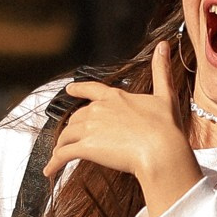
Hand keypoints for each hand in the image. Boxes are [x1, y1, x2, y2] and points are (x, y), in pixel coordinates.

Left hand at [43, 42, 202, 216]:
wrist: (161, 150)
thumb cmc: (166, 127)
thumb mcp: (165, 96)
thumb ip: (161, 71)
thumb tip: (164, 45)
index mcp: (115, 97)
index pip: (91, 89)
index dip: (78, 90)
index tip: (69, 90)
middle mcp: (98, 110)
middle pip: (76, 118)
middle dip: (73, 128)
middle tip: (71, 139)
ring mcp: (90, 128)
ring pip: (66, 135)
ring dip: (62, 146)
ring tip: (58, 156)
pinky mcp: (86, 147)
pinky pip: (62, 155)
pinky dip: (54, 163)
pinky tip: (50, 171)